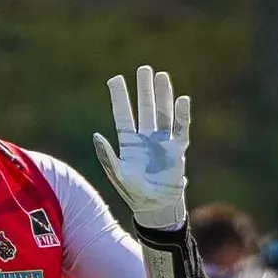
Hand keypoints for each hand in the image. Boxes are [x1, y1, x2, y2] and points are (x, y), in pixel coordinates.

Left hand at [92, 65, 189, 231]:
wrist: (156, 208)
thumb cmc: (134, 194)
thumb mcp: (117, 174)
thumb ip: (107, 156)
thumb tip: (96, 136)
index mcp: (128, 143)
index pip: (123, 114)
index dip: (119, 97)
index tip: (115, 79)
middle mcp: (145, 138)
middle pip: (145, 108)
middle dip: (144, 89)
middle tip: (144, 69)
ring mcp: (162, 142)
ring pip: (163, 113)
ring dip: (162, 95)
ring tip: (162, 76)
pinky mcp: (177, 150)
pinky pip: (181, 128)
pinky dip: (181, 114)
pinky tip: (181, 100)